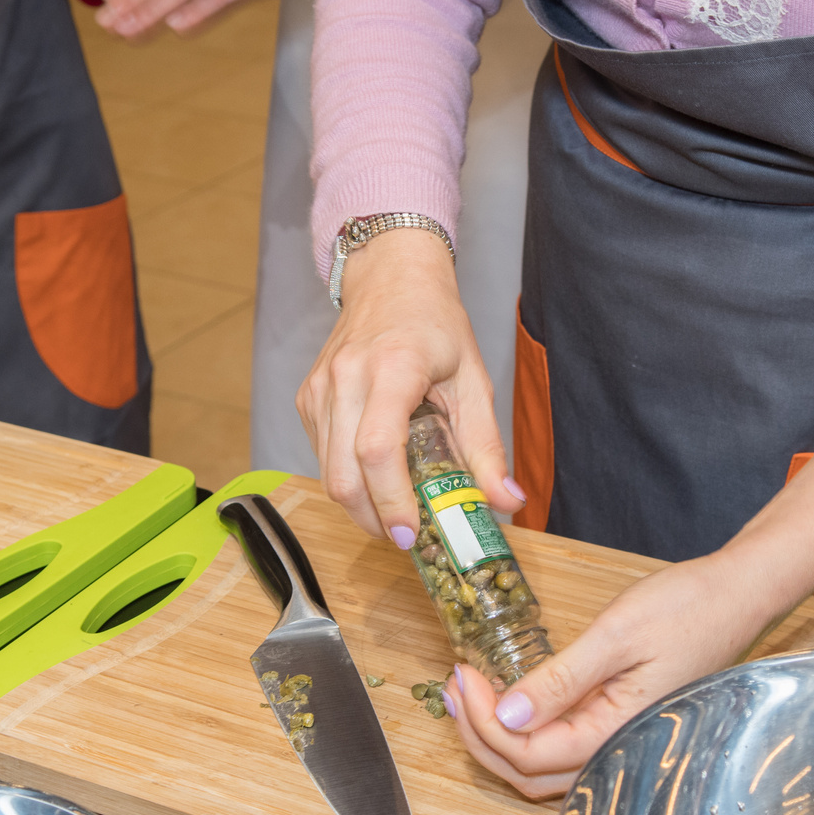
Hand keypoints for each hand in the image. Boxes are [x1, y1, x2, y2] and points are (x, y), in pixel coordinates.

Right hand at [295, 228, 523, 545]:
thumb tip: (505, 502)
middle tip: (406, 535)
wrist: (391, 279)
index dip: (391, 501)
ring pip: (327, 473)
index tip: (410, 533)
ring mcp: (320, 388)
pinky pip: (322, 456)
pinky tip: (376, 471)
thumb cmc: (435, 325)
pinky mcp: (308, 398)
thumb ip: (487, 448)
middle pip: (343, 475)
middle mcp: (347, 377)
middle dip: (373, 518)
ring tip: (395, 508)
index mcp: (393, 368)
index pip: (377, 450)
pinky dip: (347, 476)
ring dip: (360, 505)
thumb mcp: (474, 382)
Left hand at [437, 294, 813, 799]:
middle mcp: (617, 747)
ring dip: (498, 738)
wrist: (738, 593)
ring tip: (468, 694)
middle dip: (480, 737)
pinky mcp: (618, 723)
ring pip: (542, 767)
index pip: (529, 752)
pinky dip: (525, 731)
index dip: (484, 723)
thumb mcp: (616, 634)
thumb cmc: (688, 606)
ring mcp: (618, 739)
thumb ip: (561, 680)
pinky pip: (561, 747)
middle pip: (528, 771)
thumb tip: (508, 714)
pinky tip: (508, 698)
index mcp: (616, 730)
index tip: (462, 677)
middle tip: (454, 687)